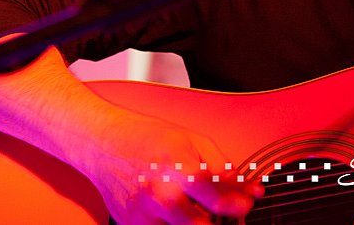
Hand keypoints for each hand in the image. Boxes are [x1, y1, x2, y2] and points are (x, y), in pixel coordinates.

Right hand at [81, 109, 261, 224]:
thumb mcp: (194, 142)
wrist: (104, 144)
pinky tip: (180, 215)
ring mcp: (143, 215)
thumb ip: (222, 168)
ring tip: (202, 213)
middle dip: (219, 223)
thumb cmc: (149, 138)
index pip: (215, 197)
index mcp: (178, 169)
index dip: (237, 205)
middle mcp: (159, 195)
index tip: (246, 205)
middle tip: (229, 216)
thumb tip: (249, 190)